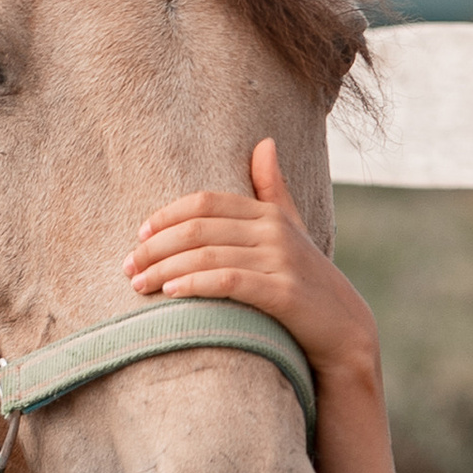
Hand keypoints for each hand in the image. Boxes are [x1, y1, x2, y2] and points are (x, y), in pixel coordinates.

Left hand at [124, 140, 378, 394]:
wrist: (343, 328)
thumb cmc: (308, 280)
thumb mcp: (291, 230)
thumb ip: (272, 190)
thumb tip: (264, 143)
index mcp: (269, 213)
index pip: (206, 203)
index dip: (167, 215)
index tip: (139, 233)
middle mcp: (273, 231)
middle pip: (199, 228)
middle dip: (156, 247)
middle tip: (128, 266)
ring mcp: (279, 261)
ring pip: (207, 255)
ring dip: (164, 269)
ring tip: (138, 285)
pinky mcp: (282, 293)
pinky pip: (228, 282)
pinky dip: (194, 285)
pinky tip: (171, 293)